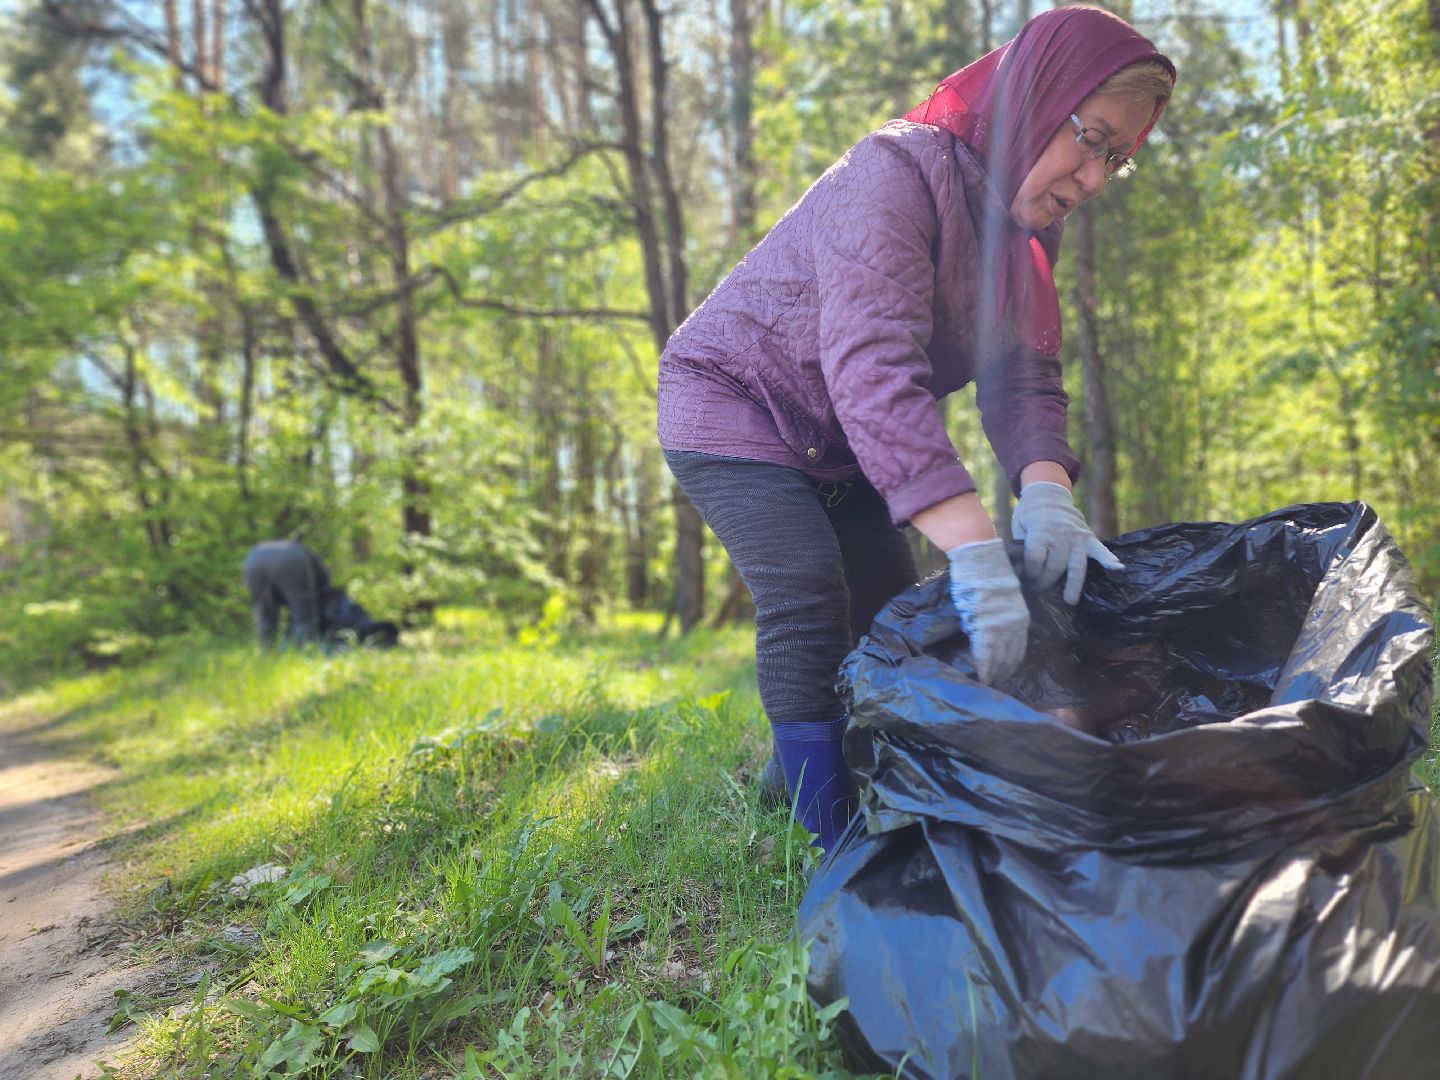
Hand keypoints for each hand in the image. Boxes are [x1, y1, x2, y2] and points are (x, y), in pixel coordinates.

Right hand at [945, 539, 1030, 684]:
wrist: (981, 560)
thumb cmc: (988, 575)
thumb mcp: (1003, 599)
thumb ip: (1001, 617)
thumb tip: (992, 632)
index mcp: (1021, 618)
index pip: (1018, 649)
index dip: (1011, 663)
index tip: (1004, 674)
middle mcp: (1015, 626)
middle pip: (1011, 657)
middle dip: (1004, 672)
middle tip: (997, 683)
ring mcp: (1001, 628)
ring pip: (999, 659)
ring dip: (994, 673)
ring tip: (988, 682)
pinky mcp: (985, 628)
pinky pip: (985, 654)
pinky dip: (984, 667)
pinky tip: (982, 677)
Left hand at [1012, 482, 1124, 604]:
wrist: (1049, 495)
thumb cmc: (1030, 515)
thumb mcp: (1018, 527)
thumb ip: (1020, 548)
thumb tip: (1017, 571)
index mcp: (1040, 532)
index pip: (1035, 559)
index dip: (1030, 571)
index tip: (1026, 577)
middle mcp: (1060, 535)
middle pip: (1054, 566)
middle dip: (1045, 581)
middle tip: (1038, 588)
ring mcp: (1077, 537)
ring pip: (1076, 565)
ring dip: (1073, 584)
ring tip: (1070, 601)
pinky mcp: (1089, 538)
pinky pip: (1100, 550)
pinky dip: (1109, 559)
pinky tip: (1117, 568)